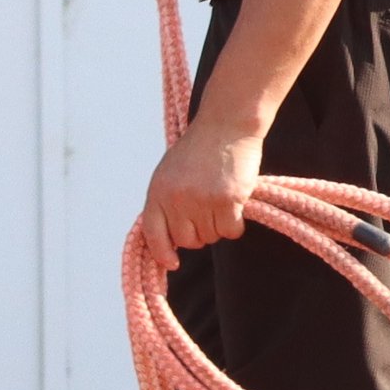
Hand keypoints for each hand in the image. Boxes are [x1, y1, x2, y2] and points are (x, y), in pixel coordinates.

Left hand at [142, 122, 262, 263]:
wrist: (226, 126)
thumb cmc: (200, 148)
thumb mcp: (170, 172)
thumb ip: (166, 201)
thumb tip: (170, 238)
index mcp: (158, 191)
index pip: (153, 234)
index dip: (162, 252)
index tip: (172, 262)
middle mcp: (177, 199)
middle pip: (187, 241)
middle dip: (199, 233)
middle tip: (208, 213)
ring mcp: (202, 201)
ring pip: (211, 237)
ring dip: (219, 225)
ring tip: (221, 200)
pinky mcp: (227, 201)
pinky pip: (231, 231)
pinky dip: (235, 224)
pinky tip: (236, 204)